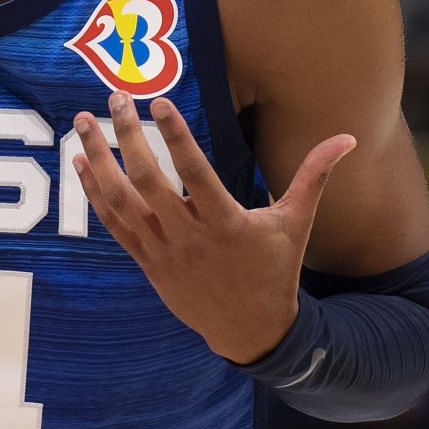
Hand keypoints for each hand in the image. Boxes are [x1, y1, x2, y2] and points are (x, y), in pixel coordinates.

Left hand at [71, 91, 354, 363]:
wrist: (249, 331)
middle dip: (128, 136)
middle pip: (148, 182)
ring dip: (98, 160)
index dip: (176, 137)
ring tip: (82, 123)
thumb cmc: (274, 270)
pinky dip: (95, 192)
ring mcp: (162, 251)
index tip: (160, 102)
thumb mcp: (296, 224)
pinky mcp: (146, 262)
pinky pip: (113, 224)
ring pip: (121, 201)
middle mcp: (189, 237)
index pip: (195, 174)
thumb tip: (346, 138)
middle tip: (116, 98)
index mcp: (226, 224)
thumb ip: (314, 176)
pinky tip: (82, 163)